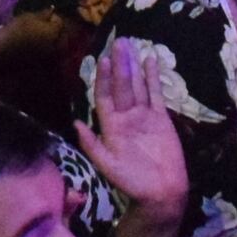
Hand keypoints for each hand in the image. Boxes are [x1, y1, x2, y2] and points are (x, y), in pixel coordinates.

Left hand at [69, 38, 192, 229]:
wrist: (161, 194)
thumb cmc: (132, 182)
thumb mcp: (107, 165)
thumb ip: (92, 145)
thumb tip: (76, 123)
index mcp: (111, 127)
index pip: (104, 97)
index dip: (103, 79)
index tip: (102, 59)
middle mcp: (126, 117)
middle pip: (121, 86)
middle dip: (119, 65)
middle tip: (118, 42)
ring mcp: (143, 116)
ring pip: (137, 86)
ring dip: (133, 66)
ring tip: (130, 44)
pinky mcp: (160, 119)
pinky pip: (155, 94)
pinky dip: (152, 78)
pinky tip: (150, 61)